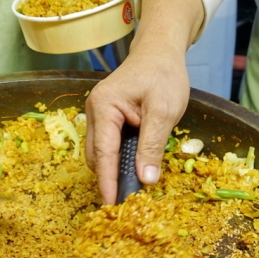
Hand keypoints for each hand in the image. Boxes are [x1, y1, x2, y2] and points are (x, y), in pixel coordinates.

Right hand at [84, 0, 203, 203]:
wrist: (160, 52)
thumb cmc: (163, 76)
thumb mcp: (163, 112)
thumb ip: (152, 146)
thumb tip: (146, 179)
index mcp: (104, 107)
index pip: (104, 153)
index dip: (108, 181)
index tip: (110, 204)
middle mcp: (94, 112)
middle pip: (97, 156)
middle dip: (108, 179)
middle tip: (125, 202)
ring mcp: (98, 115)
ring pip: (100, 153)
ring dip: (113, 170)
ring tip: (129, 189)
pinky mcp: (106, 119)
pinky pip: (108, 145)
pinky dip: (117, 159)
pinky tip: (131, 170)